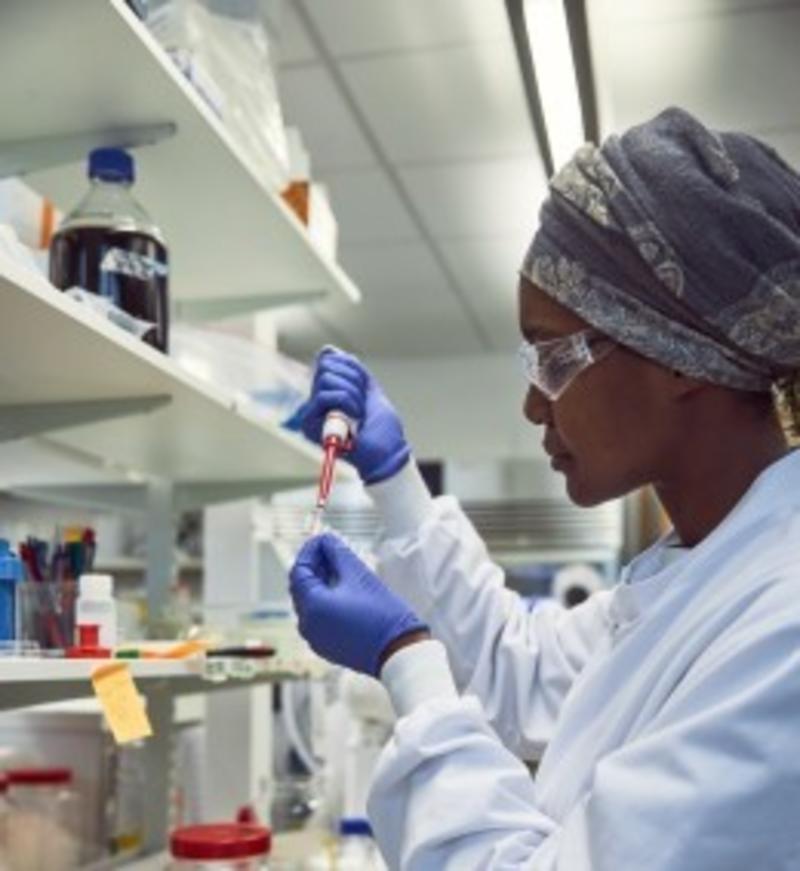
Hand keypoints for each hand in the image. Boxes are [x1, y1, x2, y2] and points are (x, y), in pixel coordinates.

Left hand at [290, 533, 427, 675]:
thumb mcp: (359, 575)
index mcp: (311, 607)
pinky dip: (326, 601)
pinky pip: (318, 618)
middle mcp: (307, 625)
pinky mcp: (327, 646)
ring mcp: (316, 638)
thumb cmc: (382, 614)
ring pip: (310, 602)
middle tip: (332, 549)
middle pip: (302, 587)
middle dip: (315, 565)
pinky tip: (343, 590)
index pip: (299, 570)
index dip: (309, 551)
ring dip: (321, 583)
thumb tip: (326, 539)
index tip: (323, 538)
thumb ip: (338, 553)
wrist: (398, 652)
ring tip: (339, 567)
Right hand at [301, 348, 410, 484]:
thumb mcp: (369, 389)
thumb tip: (327, 350)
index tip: (364, 389)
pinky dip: (346, 402)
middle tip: (361, 404)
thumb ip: (351, 370)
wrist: (386, 452)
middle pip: (326, 366)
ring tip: (358, 414)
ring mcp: (313, 412)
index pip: (329, 360)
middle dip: (353, 381)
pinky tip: (352, 419)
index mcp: (331, 391)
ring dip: (352, 395)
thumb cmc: (381, 429)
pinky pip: (325, 395)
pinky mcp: (310, 425)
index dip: (352, 369)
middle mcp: (318, 400)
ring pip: (326, 379)